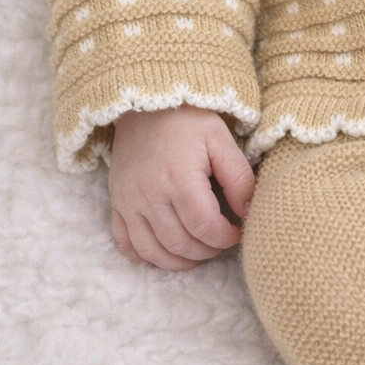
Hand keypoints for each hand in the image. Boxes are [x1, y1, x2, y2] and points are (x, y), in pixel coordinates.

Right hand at [108, 105, 254, 270]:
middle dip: (207, 250)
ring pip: (153, 251)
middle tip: (221, 241)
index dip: (225, 238)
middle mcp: (149, 195)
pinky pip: (125, 243)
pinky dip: (146, 256)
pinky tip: (165, 252)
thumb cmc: (188, 120)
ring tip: (200, 251)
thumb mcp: (221, 140)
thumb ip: (238, 177)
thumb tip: (247, 213)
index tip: (237, 232)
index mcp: (179, 178)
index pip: (203, 227)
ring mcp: (128, 202)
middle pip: (180, 244)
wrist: (146, 103)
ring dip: (180, 260)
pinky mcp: (117, 203)